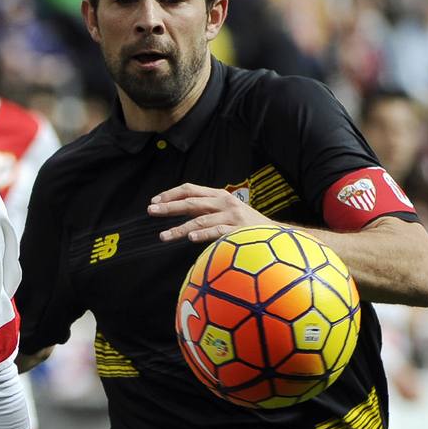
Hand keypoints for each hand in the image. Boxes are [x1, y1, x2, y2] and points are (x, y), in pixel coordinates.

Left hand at [148, 183, 270, 242]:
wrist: (276, 234)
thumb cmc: (245, 224)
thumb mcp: (225, 210)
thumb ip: (205, 208)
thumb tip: (179, 209)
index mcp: (218, 195)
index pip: (190, 189)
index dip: (171, 194)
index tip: (154, 201)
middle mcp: (224, 202)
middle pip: (191, 202)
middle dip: (169, 207)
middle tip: (151, 211)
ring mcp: (232, 216)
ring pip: (200, 220)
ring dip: (180, 229)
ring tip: (163, 236)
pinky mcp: (239, 231)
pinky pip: (218, 232)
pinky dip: (204, 234)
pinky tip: (191, 238)